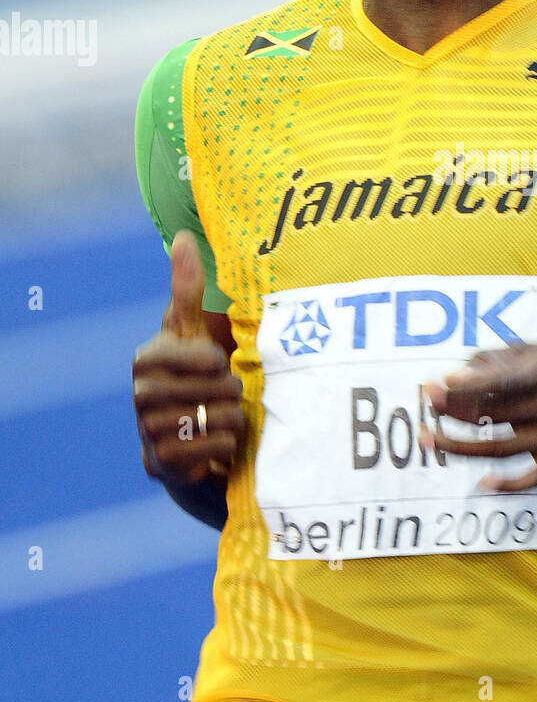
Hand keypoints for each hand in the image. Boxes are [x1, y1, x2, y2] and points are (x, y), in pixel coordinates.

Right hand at [132, 230, 244, 485]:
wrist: (196, 443)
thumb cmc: (200, 378)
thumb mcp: (194, 332)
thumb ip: (188, 289)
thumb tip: (183, 237)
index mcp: (147, 358)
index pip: (188, 353)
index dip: (210, 359)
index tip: (218, 360)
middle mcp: (140, 393)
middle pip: (209, 386)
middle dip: (229, 389)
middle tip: (228, 393)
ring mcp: (147, 430)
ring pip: (211, 416)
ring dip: (230, 416)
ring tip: (226, 415)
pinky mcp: (160, 464)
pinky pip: (208, 447)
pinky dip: (223, 444)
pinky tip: (221, 441)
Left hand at [419, 342, 536, 490]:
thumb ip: (507, 355)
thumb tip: (461, 366)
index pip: (509, 377)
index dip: (472, 383)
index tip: (437, 385)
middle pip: (502, 411)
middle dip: (458, 410)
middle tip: (425, 406)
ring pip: (508, 446)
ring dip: (464, 448)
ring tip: (430, 440)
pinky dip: (510, 484)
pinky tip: (481, 485)